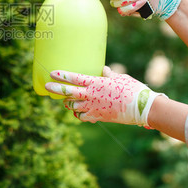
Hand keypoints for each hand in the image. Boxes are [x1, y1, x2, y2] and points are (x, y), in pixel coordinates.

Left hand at [45, 66, 164, 126]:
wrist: (141, 108)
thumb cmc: (132, 89)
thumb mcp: (121, 78)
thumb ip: (109, 75)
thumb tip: (104, 70)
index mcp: (96, 83)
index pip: (74, 78)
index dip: (62, 75)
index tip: (52, 73)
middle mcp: (91, 95)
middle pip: (68, 92)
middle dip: (56, 89)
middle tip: (47, 87)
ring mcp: (93, 107)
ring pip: (73, 106)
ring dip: (68, 103)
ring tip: (67, 101)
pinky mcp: (98, 117)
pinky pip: (82, 117)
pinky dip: (80, 114)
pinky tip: (81, 112)